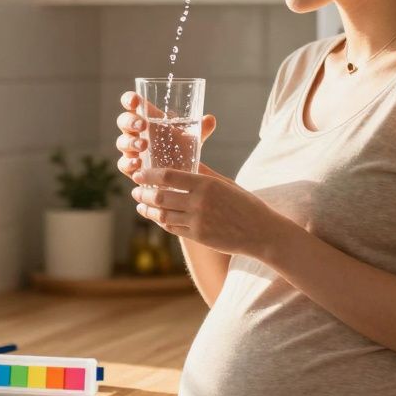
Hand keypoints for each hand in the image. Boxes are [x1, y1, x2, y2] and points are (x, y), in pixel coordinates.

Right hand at [115, 90, 220, 180]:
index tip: (135, 101)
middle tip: (143, 125)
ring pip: (121, 142)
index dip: (129, 99)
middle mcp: (135, 132)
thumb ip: (201, 129)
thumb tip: (210, 119)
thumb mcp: (192, 138)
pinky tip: (138, 164)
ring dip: (130, 142)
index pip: (131, 103)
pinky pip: (123, 164)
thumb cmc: (180, 148)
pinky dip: (128, 163)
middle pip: (123, 121)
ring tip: (144, 145)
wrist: (180, 172)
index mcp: (146, 118)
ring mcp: (131, 150)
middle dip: (130, 121)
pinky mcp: (131, 168)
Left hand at [130, 167, 295, 257]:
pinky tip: (156, 218)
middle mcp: (199, 202)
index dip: (149, 175)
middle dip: (143, 193)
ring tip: (140, 205)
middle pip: (160, 197)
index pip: (169, 177)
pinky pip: (172, 228)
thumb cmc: (244, 204)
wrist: (260, 232)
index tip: (139, 173)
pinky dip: (161, 222)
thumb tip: (186, 159)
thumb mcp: (225, 183)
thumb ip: (204, 173)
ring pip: (162, 215)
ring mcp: (197, 221)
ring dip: (147, 210)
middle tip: (135, 190)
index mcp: (206, 184)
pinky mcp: (198, 236)